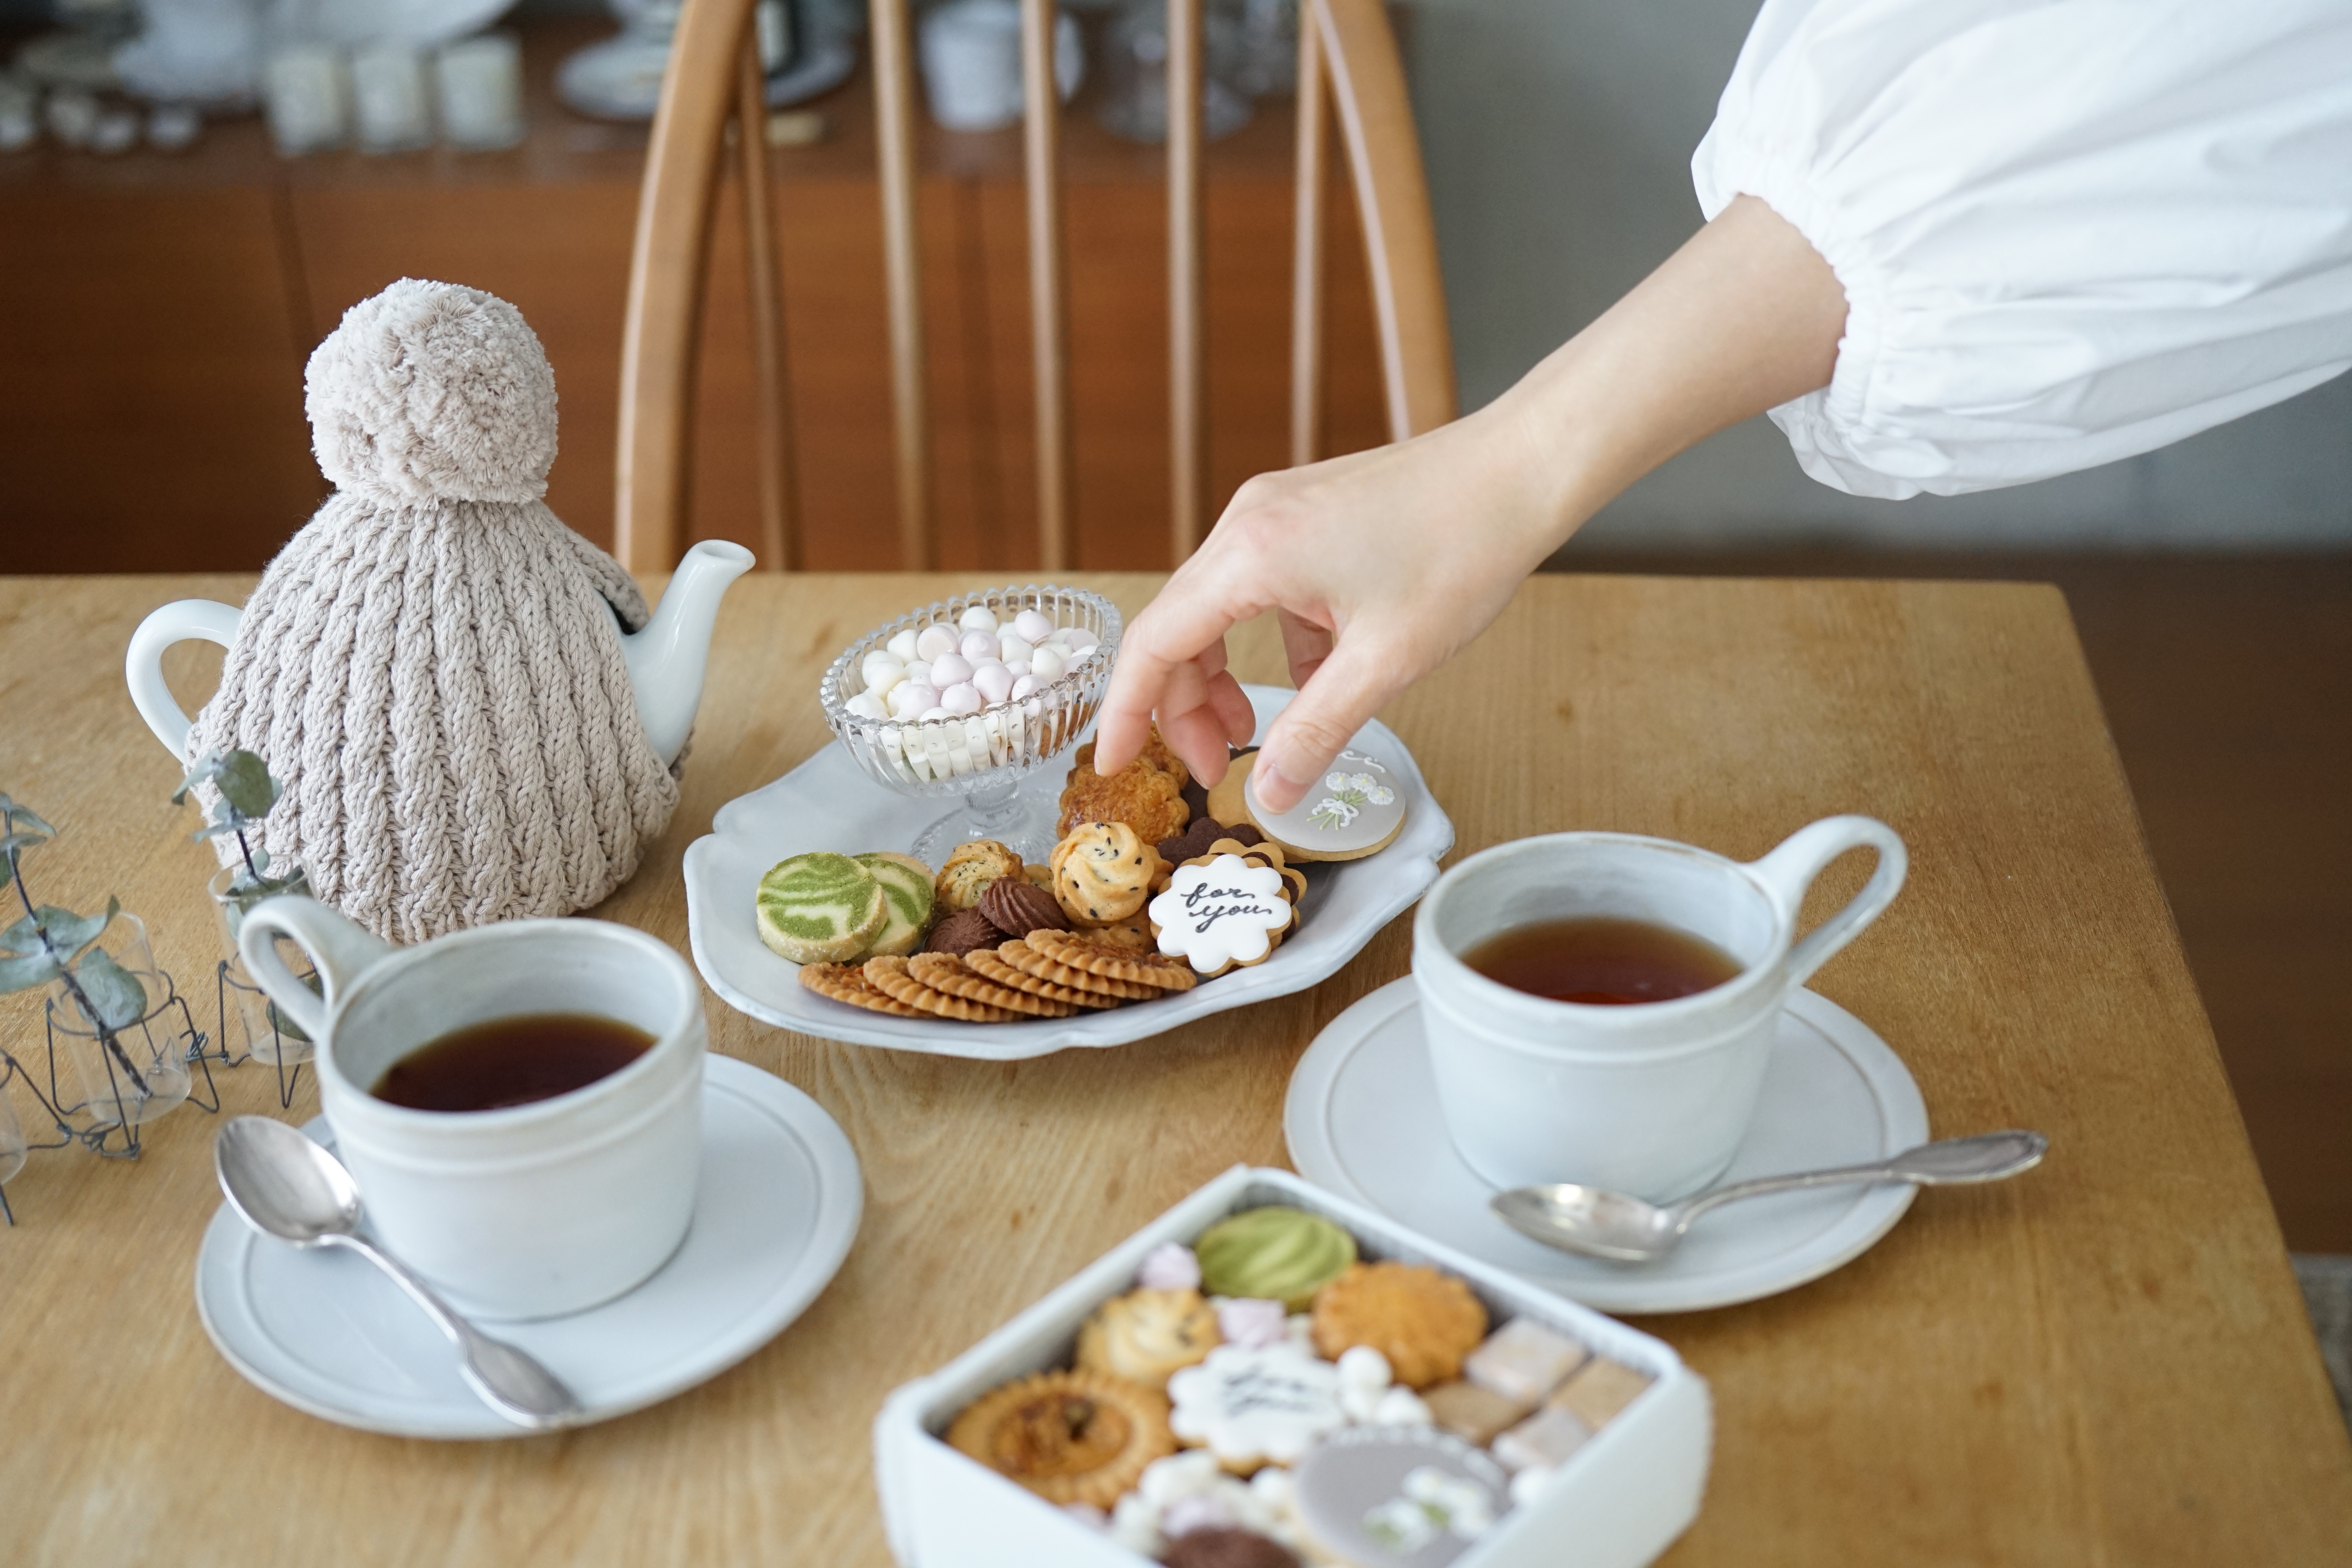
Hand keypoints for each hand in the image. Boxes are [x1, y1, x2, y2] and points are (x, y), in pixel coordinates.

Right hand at [1095, 196, 1846, 811]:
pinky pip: (1261, 589)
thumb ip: (1318, 732)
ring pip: (1217, 609)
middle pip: (1178, 628)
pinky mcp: (1304, 513)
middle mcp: (1246, 523)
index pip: (1153, 644)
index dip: (1126, 713)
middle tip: (1216, 772)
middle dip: (1183, 708)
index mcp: (1250, 554)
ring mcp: (1274, 511)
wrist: (1522, 468)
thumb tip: (1272, 797)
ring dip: (1224, 676)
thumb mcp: (1386, 664)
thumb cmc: (1461, 551)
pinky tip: (1320, 680)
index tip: (1113, 767)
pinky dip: (1272, 644)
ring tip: (1256, 737)